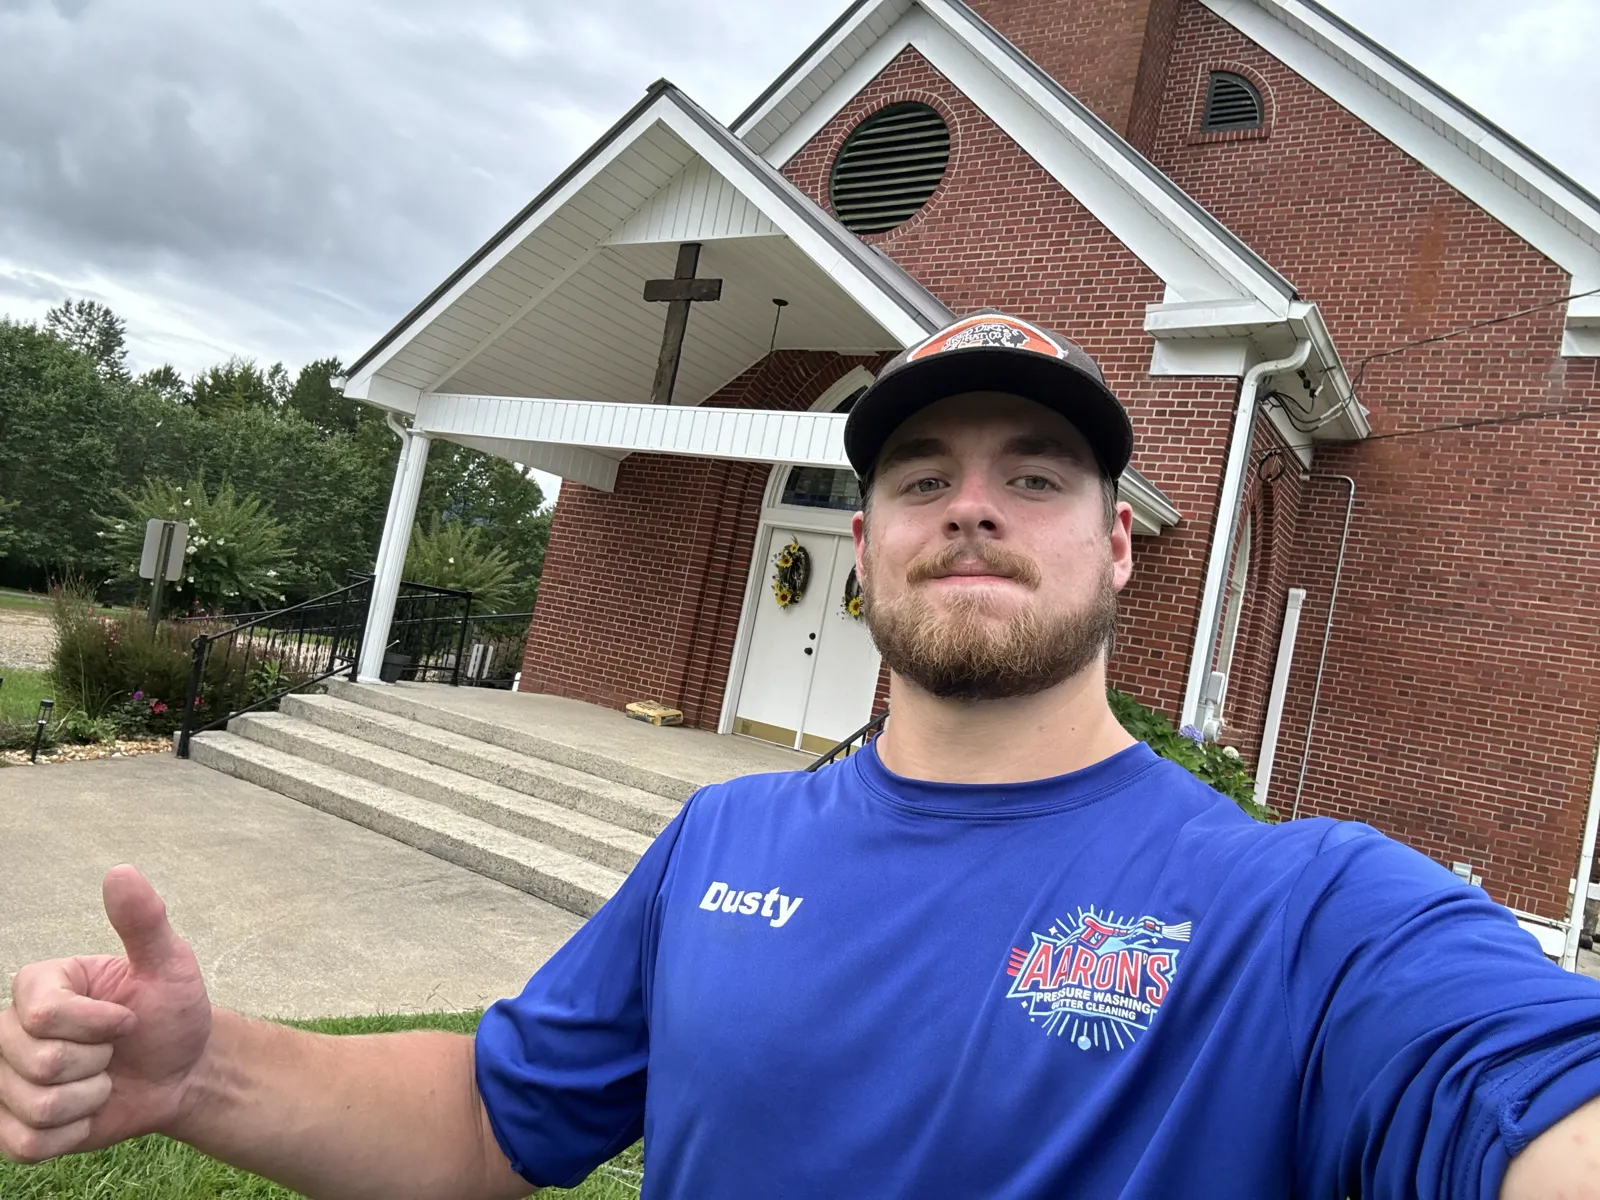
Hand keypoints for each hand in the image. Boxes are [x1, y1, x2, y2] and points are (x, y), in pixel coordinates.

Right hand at [0, 865, 212, 1162]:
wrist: (184, 1071)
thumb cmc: (173, 1013)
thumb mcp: (170, 965)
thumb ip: (144, 921)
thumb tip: (120, 872)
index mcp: (40, 985)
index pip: (44, 1015)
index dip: (99, 1024)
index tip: (127, 1018)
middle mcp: (11, 1030)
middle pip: (40, 1062)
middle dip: (98, 1062)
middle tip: (115, 1053)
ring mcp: (7, 1080)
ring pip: (37, 1106)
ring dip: (90, 1099)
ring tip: (104, 1081)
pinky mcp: (14, 1127)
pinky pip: (28, 1144)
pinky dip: (73, 1133)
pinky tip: (88, 1113)